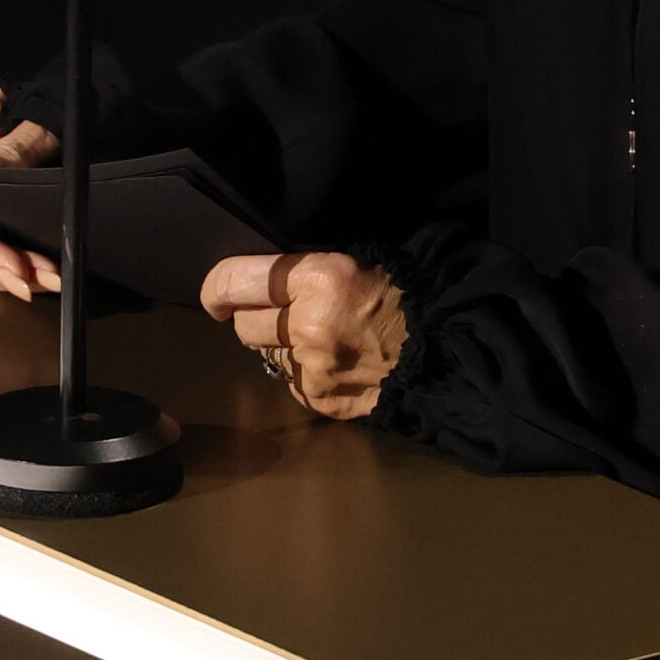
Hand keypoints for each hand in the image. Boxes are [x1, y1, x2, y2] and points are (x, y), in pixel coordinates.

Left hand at [200, 251, 406, 419]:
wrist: (445, 349)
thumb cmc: (403, 294)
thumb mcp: (354, 259)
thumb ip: (305, 268)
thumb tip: (260, 278)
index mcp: (320, 279)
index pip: (235, 282)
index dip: (216, 289)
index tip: (214, 296)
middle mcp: (308, 326)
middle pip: (244, 325)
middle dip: (257, 317)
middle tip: (285, 311)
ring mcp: (312, 369)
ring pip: (266, 356)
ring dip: (282, 346)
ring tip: (323, 337)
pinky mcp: (319, 400)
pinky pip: (291, 382)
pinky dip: (305, 373)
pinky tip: (336, 362)